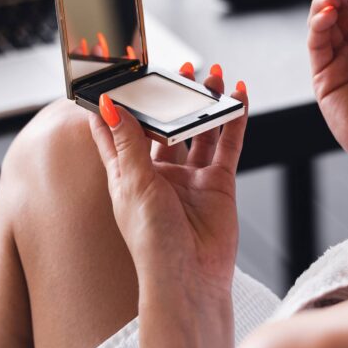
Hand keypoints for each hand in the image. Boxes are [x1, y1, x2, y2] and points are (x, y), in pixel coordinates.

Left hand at [89, 66, 247, 303]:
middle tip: (176, 69)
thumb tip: (109, 106)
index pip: (114, 132)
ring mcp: (189, 178)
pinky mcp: (218, 183)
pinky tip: (238, 97)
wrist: (190, 278)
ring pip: (197, 130)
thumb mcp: (134, 184)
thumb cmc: (152, 242)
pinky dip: (233, 120)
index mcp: (127, 174)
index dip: (113, 105)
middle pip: (162, 125)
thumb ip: (127, 142)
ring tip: (210, 76)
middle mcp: (158, 174)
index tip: (114, 76)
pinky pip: (227, 143)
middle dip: (168, 98)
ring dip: (202, 104)